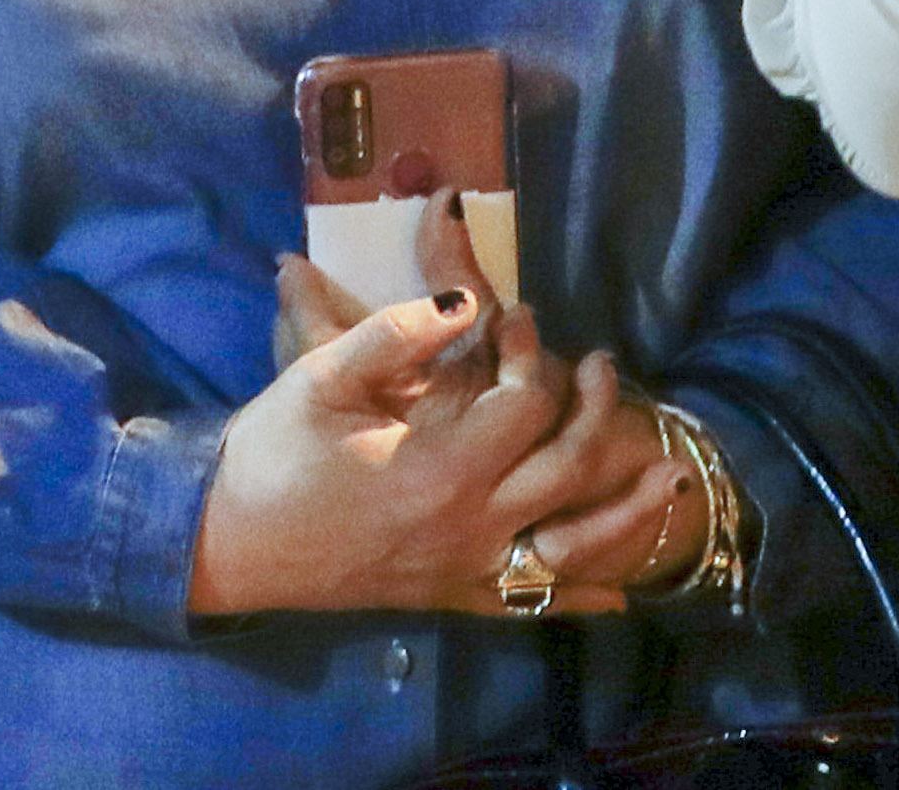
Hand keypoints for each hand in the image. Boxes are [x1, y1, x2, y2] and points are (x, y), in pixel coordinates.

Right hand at [190, 279, 686, 618]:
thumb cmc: (270, 457)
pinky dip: (585, 594)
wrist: (228, 548)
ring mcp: (465, 567)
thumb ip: (395, 333)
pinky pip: (535, 604)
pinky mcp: (452, 596)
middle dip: (596, 409)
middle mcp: (469, 524)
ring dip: (628, 511)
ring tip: (669, 474)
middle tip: (599, 364)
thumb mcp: (320, 380)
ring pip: (574, 547)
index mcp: (439, 466)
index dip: (529, 349)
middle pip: (567, 466)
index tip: (515, 314)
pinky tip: (622, 590)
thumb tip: (462, 294)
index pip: (523, 403)